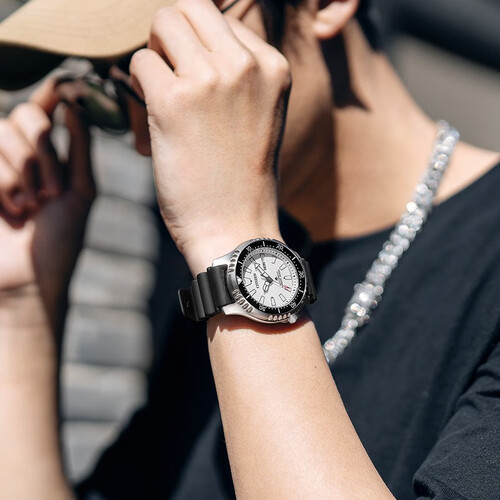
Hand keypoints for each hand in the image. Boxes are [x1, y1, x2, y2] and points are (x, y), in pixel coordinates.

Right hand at [0, 80, 94, 329]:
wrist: (27, 278)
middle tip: (50, 193)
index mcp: (53, 155)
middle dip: (42, 153)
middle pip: (26, 116)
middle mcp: (22, 153)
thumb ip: (80, 148)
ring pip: (3, 133)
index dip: (54, 93)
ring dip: (21, 171)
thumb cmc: (61, 239)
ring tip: (30, 207)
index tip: (68, 85)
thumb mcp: (82, 192)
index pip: (48, 109)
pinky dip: (2, 183)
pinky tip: (11, 211)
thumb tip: (77, 105)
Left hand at [129, 0, 288, 273]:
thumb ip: (237, 75)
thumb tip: (190, 43)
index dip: (199, 46)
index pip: (222, 20)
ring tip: (161, 94)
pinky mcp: (175, 101)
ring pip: (162, 22)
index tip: (195, 80)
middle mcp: (246, 64)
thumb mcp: (259, 116)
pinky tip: (152, 117)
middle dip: (172, 34)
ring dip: (154, 55)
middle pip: (191, 6)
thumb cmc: (242, 180)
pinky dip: (137, 86)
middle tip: (169, 72)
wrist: (236, 229)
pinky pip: (139, 63)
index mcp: (273, 66)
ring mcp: (212, 80)